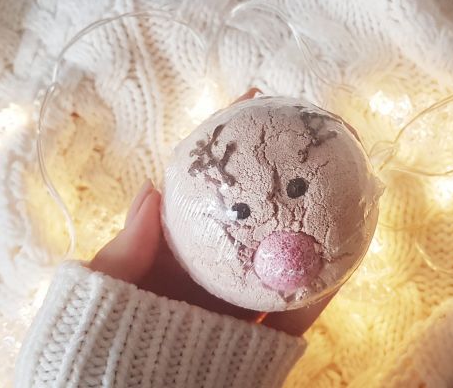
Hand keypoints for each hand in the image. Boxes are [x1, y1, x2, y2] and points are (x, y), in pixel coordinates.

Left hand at [88, 89, 333, 335]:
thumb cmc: (99, 350)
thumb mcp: (100, 297)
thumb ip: (125, 251)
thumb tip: (150, 187)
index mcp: (171, 257)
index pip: (205, 190)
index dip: (227, 145)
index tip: (250, 103)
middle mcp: (210, 274)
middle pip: (254, 212)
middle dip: (282, 170)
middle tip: (311, 128)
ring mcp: (240, 304)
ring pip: (285, 252)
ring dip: (317, 215)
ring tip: (347, 174)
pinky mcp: (265, 339)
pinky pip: (302, 306)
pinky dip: (329, 276)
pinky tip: (353, 241)